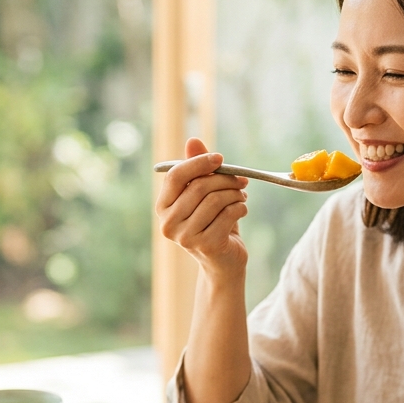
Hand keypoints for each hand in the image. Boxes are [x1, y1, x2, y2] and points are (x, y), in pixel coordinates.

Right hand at [155, 138, 248, 276]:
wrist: (223, 261)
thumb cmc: (213, 223)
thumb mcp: (204, 195)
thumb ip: (197, 169)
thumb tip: (193, 140)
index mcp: (162, 207)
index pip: (175, 176)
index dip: (199, 162)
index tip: (220, 159)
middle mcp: (168, 223)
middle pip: (198, 187)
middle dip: (225, 179)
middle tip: (240, 180)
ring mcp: (185, 237)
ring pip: (215, 200)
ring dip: (235, 194)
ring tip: (241, 196)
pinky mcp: (205, 245)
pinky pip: (228, 214)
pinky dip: (240, 207)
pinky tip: (242, 210)